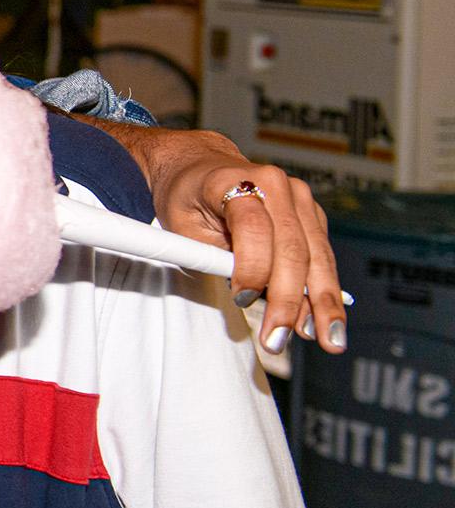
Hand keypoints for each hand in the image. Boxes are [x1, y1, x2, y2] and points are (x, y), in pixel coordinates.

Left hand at [123, 126, 345, 354]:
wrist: (200, 166)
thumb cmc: (187, 197)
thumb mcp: (180, 225)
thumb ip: (212, 254)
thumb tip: (250, 293)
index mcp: (234, 179)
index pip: (252, 226)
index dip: (251, 266)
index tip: (242, 300)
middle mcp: (276, 185)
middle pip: (293, 248)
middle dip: (289, 299)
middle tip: (279, 338)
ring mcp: (300, 199)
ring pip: (317, 256)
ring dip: (322, 303)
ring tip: (327, 340)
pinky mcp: (313, 216)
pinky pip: (322, 257)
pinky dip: (325, 291)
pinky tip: (326, 321)